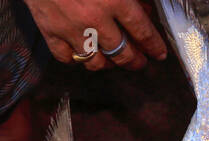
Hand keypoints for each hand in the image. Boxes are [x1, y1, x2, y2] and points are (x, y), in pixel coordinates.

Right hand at [23, 0, 167, 71]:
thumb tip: (146, 8)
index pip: (142, 31)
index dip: (153, 45)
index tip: (158, 54)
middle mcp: (95, 20)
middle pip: (122, 53)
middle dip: (134, 61)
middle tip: (140, 63)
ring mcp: (71, 30)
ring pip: (96, 62)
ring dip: (108, 63)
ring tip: (112, 60)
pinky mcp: (50, 32)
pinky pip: (67, 58)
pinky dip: (76, 59)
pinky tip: (82, 53)